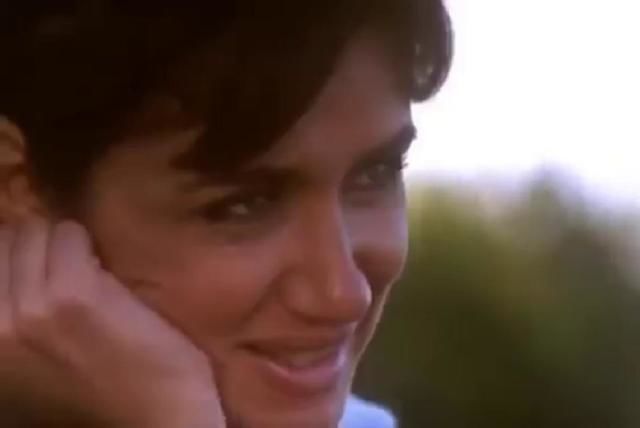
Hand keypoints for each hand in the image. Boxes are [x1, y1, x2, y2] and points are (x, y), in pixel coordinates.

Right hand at [0, 220, 224, 427]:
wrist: (153, 422)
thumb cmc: (94, 394)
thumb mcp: (25, 364)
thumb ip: (12, 317)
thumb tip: (16, 266)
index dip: (17, 258)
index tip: (41, 270)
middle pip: (4, 239)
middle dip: (36, 247)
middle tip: (66, 270)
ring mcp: (29, 308)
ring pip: (35, 232)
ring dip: (64, 244)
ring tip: (87, 274)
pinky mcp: (73, 294)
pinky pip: (70, 235)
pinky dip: (87, 245)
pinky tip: (103, 274)